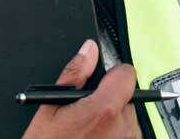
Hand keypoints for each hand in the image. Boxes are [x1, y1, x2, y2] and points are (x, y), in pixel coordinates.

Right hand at [22, 40, 141, 138]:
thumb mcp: (51, 107)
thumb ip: (74, 74)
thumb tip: (88, 50)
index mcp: (104, 109)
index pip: (127, 74)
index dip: (113, 74)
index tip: (101, 82)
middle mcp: (123, 128)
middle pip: (127, 97)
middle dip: (110, 101)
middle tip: (86, 115)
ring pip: (128, 119)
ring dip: (113, 122)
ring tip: (88, 133)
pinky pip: (128, 137)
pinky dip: (115, 137)